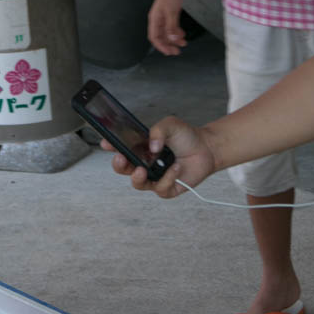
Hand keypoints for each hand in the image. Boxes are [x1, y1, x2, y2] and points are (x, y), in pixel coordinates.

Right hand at [101, 116, 215, 198]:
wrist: (207, 148)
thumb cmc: (186, 137)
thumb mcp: (170, 124)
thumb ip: (158, 130)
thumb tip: (152, 147)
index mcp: (140, 148)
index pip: (121, 148)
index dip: (111, 146)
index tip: (106, 143)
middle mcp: (144, 163)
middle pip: (124, 169)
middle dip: (118, 165)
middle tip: (120, 159)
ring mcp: (154, 177)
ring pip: (137, 183)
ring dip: (137, 177)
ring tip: (143, 170)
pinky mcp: (167, 188)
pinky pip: (160, 188)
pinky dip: (167, 178)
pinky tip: (175, 167)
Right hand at [148, 0, 186, 54]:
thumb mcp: (172, 11)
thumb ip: (171, 26)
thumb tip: (172, 40)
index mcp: (155, 19)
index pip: (154, 37)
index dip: (161, 46)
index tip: (170, 52)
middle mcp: (158, 19)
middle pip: (161, 36)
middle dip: (169, 45)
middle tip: (178, 51)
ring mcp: (164, 16)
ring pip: (167, 32)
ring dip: (174, 39)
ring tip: (184, 43)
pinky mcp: (170, 12)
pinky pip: (172, 25)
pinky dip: (176, 31)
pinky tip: (183, 34)